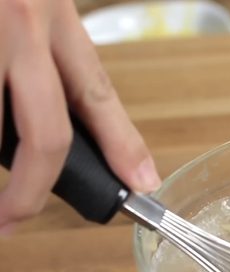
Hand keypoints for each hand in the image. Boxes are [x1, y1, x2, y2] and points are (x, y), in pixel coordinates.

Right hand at [0, 0, 160, 233]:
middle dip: (32, 190)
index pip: (97, 94)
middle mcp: (20, 24)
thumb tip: (48, 111)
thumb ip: (37, 47)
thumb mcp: (24, 2)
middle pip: (45, 132)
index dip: (123, 145)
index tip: (144, 183)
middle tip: (14, 219)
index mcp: (50, 13)